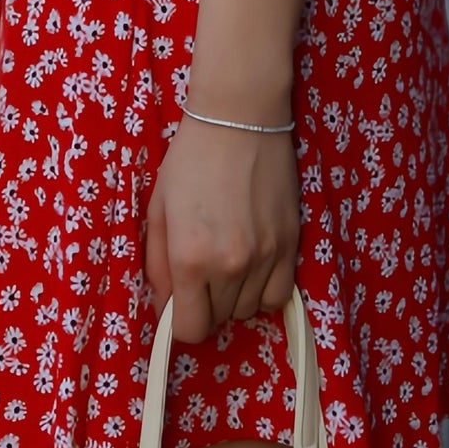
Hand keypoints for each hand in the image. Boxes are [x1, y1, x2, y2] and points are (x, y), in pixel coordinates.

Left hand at [144, 116, 299, 343]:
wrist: (240, 117)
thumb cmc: (190, 158)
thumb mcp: (158, 209)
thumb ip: (157, 265)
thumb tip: (166, 306)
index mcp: (190, 258)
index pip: (188, 330)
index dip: (179, 321)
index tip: (178, 300)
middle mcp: (230, 266)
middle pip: (219, 320)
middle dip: (205, 303)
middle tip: (201, 268)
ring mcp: (266, 257)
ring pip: (249, 310)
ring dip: (235, 296)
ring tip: (227, 260)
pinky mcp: (291, 245)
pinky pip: (279, 295)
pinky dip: (264, 290)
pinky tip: (254, 266)